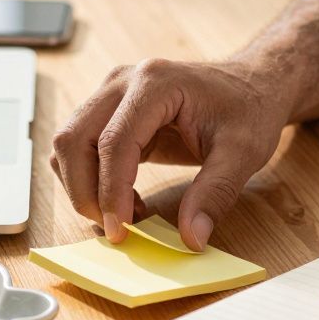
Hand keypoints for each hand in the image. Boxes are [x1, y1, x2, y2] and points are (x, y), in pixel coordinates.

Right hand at [51, 58, 290, 249]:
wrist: (250, 84)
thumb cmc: (248, 110)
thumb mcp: (243, 154)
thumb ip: (215, 194)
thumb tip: (191, 238)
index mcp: (156, 83)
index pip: (114, 141)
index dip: (111, 191)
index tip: (121, 230)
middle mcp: (123, 81)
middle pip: (74, 140)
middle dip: (86, 192)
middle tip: (117, 229)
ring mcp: (111, 93)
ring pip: (67, 144)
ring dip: (84, 187)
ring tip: (127, 212)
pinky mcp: (108, 111)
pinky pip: (80, 147)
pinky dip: (90, 179)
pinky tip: (126, 197)